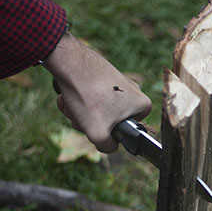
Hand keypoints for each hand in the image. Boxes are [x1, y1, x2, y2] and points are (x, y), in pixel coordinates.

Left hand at [43, 33, 151, 152]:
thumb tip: (109, 145)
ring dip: (80, 113)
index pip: (128, 132)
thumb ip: (107, 147)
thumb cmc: (89, 98)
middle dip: (89, 122)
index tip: (98, 127)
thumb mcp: (99, 134)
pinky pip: (91, 97)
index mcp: (143, 105)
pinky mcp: (103, 76)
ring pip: (97, 110)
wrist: (70, 63)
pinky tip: (68, 95)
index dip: (110, 134)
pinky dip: (78, 100)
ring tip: (72, 104)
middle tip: (80, 117)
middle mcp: (134, 92)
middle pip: (109, 121)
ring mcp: (118, 83)